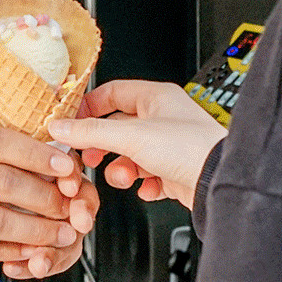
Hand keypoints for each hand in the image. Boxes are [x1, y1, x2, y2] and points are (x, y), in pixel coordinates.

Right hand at [47, 80, 226, 210]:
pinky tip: (147, 187)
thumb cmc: (190, 148)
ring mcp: (170, 145)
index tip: (70, 124)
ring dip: (122, 169)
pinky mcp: (175, 171)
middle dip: (102, 145)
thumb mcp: (131, 136)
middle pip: (118, 128)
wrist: (220, 182)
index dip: (88, 108)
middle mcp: (163, 118)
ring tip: (125, 177)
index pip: (111, 93)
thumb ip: (91, 131)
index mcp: (155, 97)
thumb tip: (61, 126)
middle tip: (88, 156)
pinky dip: (143, 184)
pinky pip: (148, 176)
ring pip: (131, 155)